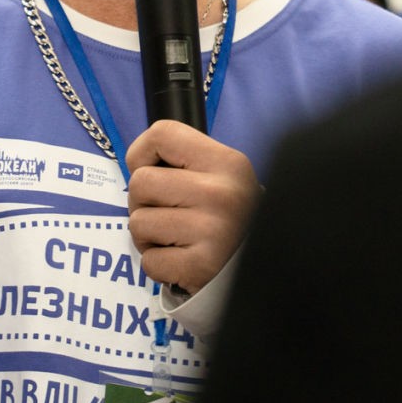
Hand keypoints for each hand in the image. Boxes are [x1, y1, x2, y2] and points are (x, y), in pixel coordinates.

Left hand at [125, 121, 258, 295]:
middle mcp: (222, 192)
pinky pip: (149, 261)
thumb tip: (136, 162)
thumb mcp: (224, 178)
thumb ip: (185, 163)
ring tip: (176, 240)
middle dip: (143, 202)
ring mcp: (212, 231)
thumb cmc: (231, 219)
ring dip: (148, 237)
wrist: (265, 268)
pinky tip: (182, 262)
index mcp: (228, 163)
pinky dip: (159, 265)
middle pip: (140, 181)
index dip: (142, 153)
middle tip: (168, 215)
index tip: (151, 171)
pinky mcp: (201, 266)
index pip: (162, 134)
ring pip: (138, 222)